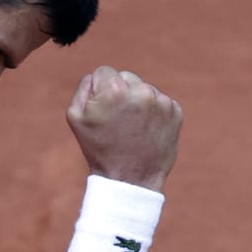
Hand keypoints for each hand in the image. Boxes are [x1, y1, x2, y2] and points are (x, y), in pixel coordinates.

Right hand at [66, 66, 182, 191]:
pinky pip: (160, 101)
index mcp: (114, 89)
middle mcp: (141, 91)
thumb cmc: (99, 149)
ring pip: (144, 88)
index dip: (100, 91)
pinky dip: (153, 113)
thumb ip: (84, 86)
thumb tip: (98, 76)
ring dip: (138, 102)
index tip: (103, 110)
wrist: (130, 180)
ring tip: (132, 128)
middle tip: (118, 121)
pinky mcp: (175, 112)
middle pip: (126, 76)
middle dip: (121, 93)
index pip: (104, 71)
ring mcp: (161, 101)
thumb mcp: (75, 116)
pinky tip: (146, 131)